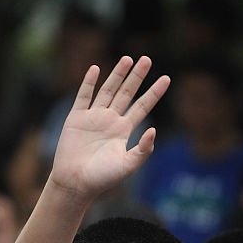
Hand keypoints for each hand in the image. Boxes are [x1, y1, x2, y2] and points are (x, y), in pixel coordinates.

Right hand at [50, 55, 169, 198]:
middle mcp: (110, 121)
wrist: (75, 183)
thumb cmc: (102, 178)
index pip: (143, 106)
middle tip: (147, 59)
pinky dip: (89, 82)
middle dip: (137, 76)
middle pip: (127, 93)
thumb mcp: (128, 165)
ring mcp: (93, 118)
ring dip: (117, 75)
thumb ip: (143, 149)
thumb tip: (154, 129)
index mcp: (124, 131)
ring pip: (108, 90)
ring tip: (127, 59)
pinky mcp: (76, 118)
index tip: (167, 78)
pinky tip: (96, 69)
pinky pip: (83, 96)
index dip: (154, 92)